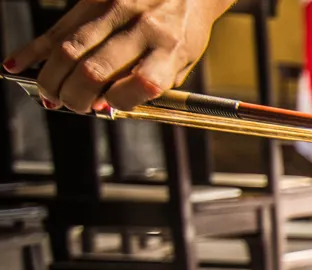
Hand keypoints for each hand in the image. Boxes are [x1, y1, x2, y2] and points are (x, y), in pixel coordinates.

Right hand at [2, 0, 235, 113]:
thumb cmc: (183, 28)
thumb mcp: (182, 62)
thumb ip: (151, 85)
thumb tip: (102, 103)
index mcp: (172, 47)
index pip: (142, 83)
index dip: (119, 101)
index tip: (108, 106)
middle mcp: (143, 26)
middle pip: (94, 70)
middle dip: (74, 97)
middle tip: (70, 105)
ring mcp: (116, 9)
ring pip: (69, 50)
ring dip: (52, 79)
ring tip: (48, 93)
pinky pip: (59, 27)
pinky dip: (34, 49)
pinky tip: (17, 64)